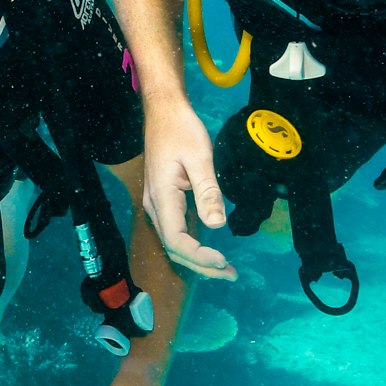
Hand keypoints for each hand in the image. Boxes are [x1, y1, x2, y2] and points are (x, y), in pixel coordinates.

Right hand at [140, 101, 235, 279]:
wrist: (163, 111)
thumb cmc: (181, 130)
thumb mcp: (199, 157)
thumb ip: (208, 191)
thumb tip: (216, 225)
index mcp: (161, 196)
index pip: (176, 239)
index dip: (198, 255)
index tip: (223, 259)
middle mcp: (154, 205)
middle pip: (173, 247)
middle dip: (201, 265)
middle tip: (230, 273)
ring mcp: (157, 204)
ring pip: (173, 242)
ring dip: (197, 258)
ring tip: (224, 268)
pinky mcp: (163, 200)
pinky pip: (175, 231)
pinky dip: (192, 245)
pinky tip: (209, 249)